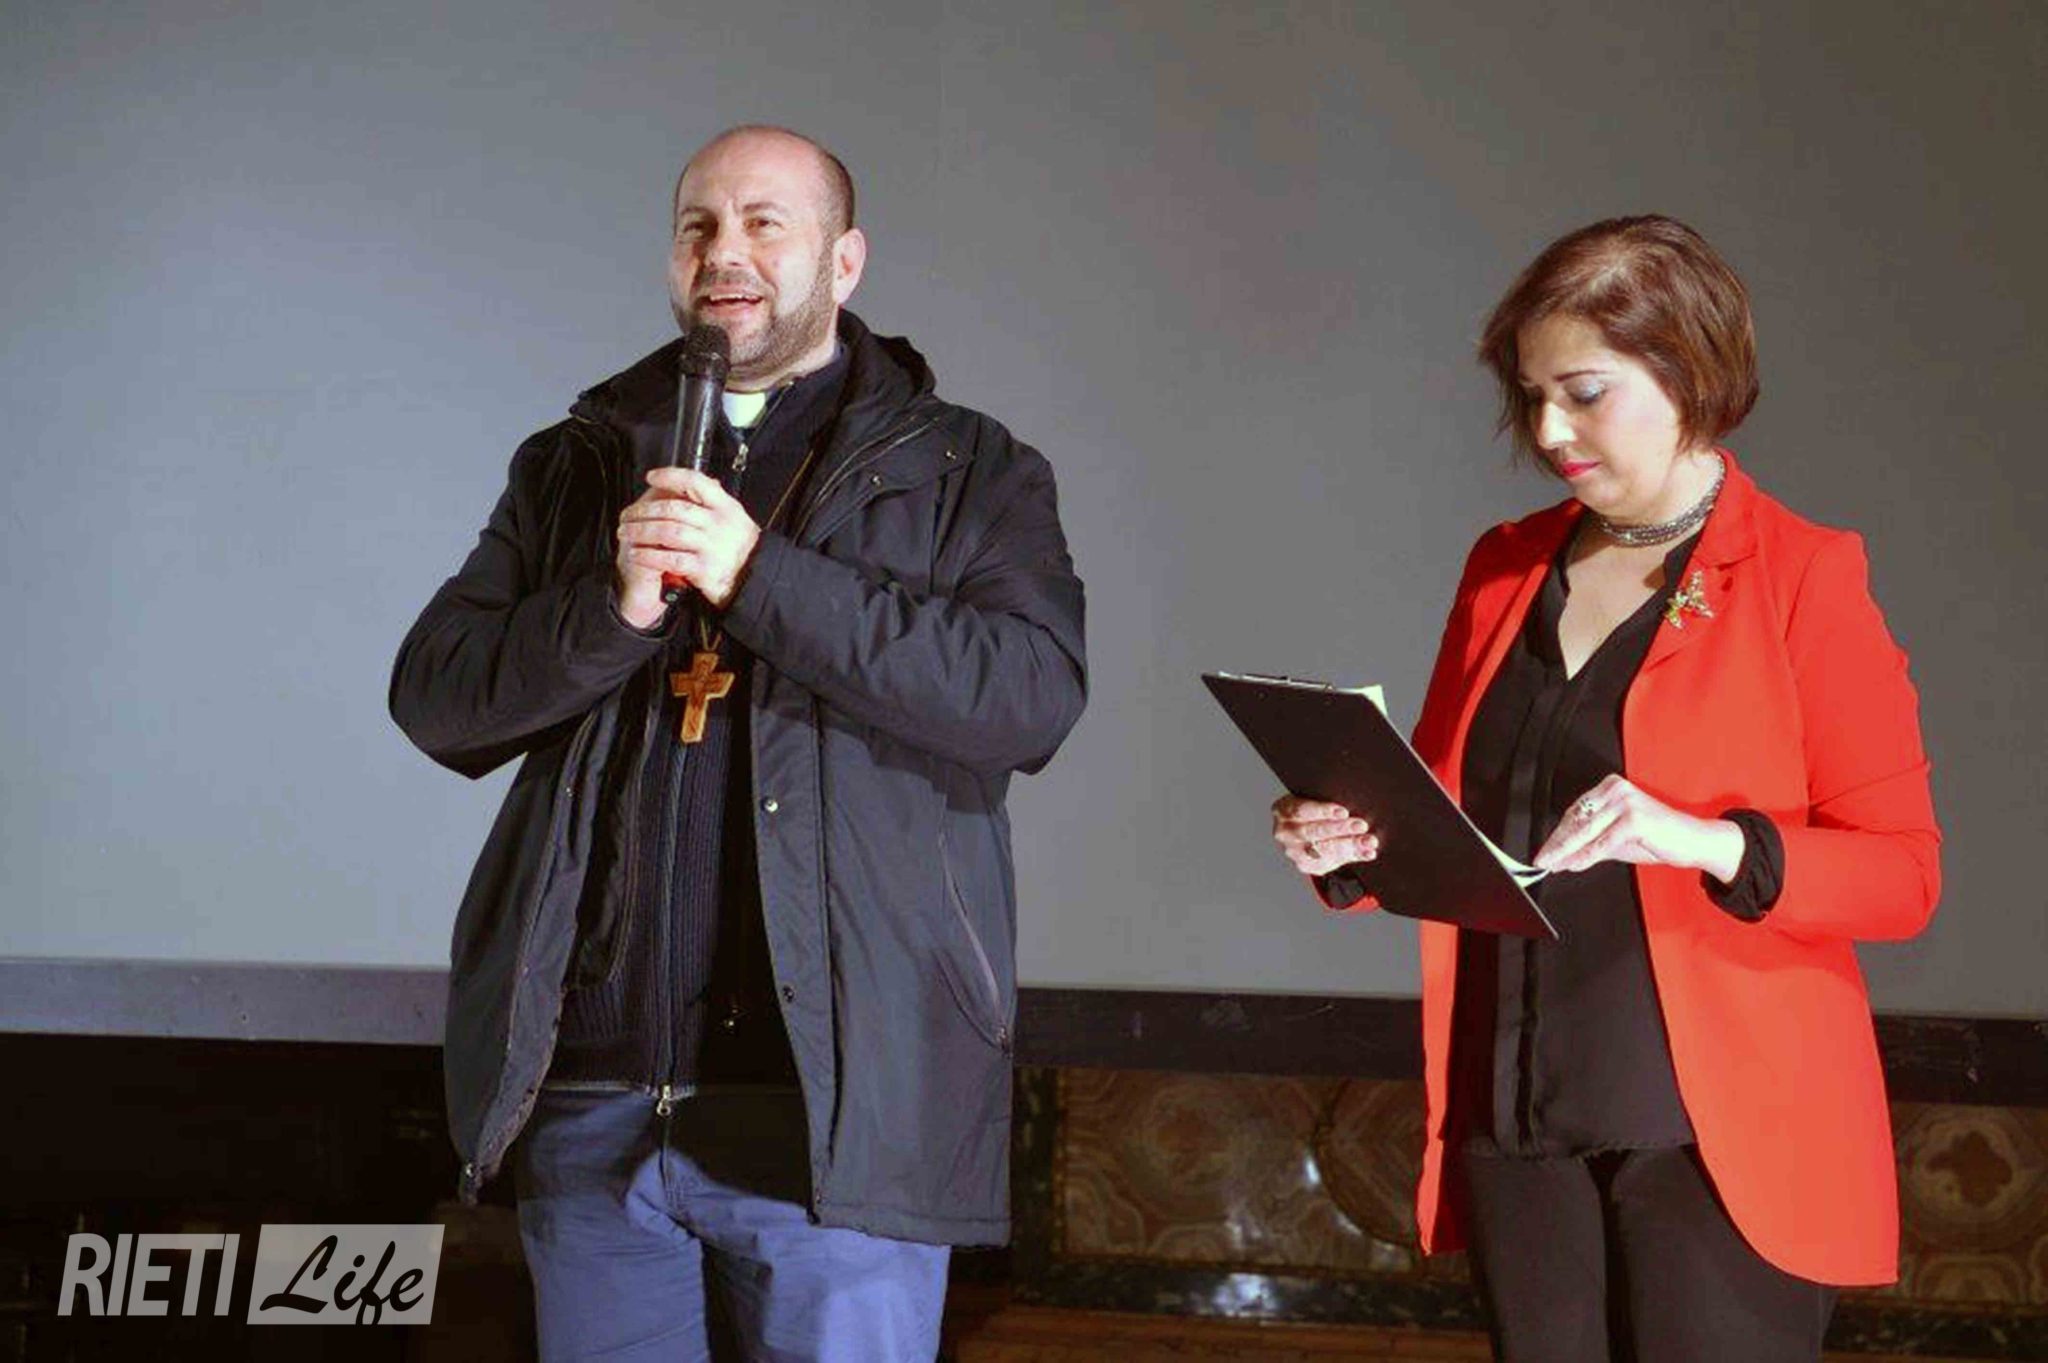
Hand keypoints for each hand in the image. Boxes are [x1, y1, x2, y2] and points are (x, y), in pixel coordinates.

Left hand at [614, 469, 762, 625]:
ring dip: (642, 532)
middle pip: (674, 509)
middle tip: (628, 514)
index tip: (652, 477)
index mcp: (725, 507)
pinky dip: (649, 555)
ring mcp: (711, 546)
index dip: (671, 477)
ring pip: (668, 533)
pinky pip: (669, 559)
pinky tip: (637, 554)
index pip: (696, 482)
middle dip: (645, 510)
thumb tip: (688, 483)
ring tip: (626, 533)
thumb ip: (712, 501)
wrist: (753, 580)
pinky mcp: (703, 569)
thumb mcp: (734, 518)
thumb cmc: (740, 549)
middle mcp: (718, 524)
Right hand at [1271, 796, 1378, 876]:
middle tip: (1361, 825)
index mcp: (1284, 811)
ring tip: (1369, 841)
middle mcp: (1285, 833)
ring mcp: (1294, 851)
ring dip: (1350, 845)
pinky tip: (1368, 852)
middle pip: (1313, 831)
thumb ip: (1329, 803)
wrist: (1301, 833)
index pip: (1302, 810)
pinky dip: (1354, 856)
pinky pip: (1332, 862)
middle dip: (1340, 829)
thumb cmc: (1312, 812)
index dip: (1323, 811)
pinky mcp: (1306, 865)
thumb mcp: (1313, 803)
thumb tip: (1360, 801)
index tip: (1343, 811)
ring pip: (1324, 849)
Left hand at [1533, 774, 1743, 881]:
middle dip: (1557, 843)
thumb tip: (1564, 857)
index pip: (1576, 813)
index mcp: (1610, 788)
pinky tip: (1574, 865)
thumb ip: (1592, 843)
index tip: (1545, 849)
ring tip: (1553, 865)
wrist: (1693, 841)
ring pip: (1587, 832)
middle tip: (1542, 859)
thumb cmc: (1657, 837)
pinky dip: (1587, 856)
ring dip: (1566, 851)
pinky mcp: (1634, 819)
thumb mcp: (1618, 839)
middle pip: (1578, 821)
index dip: (1558, 834)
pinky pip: (1604, 842)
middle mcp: (1616, 790)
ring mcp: (1626, 803)